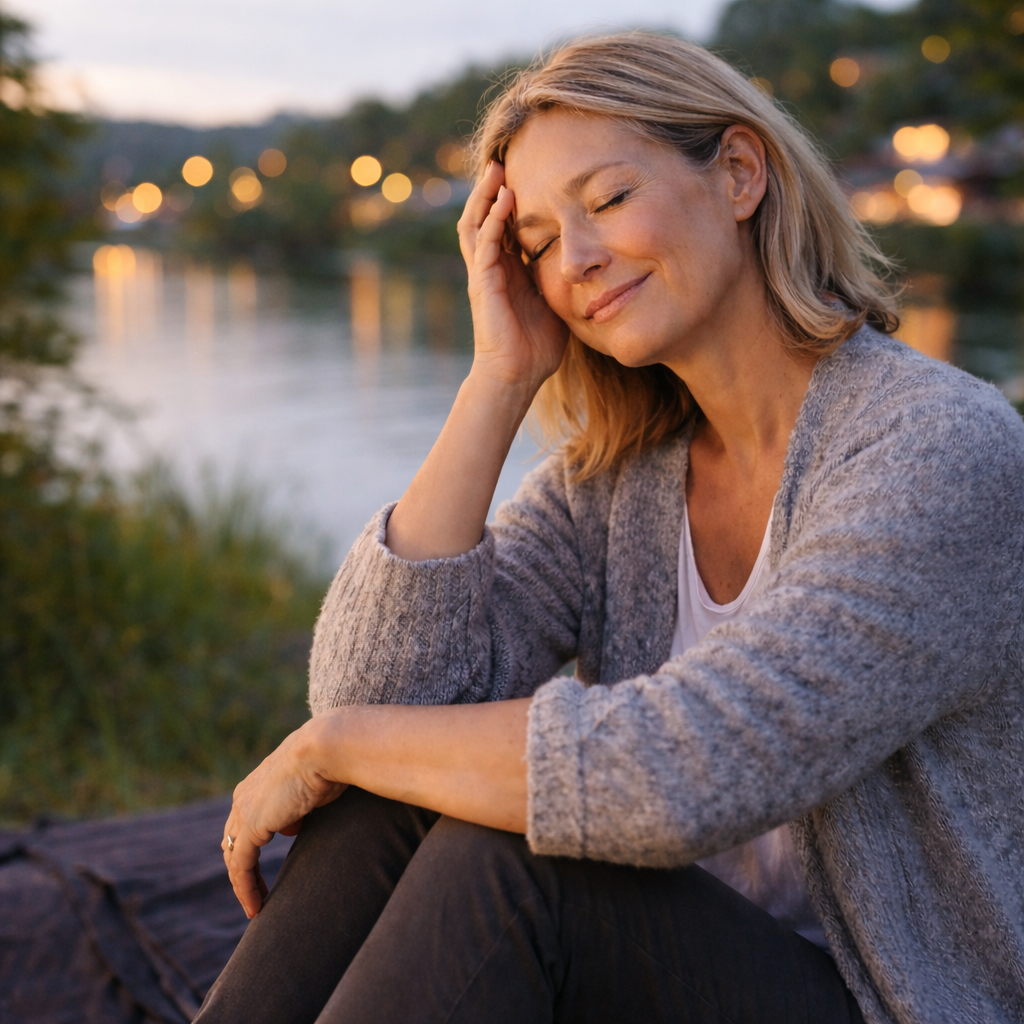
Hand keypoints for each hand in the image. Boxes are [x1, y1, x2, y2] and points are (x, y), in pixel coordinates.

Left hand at [220, 719, 345, 917]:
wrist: (326, 748)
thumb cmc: (329, 762)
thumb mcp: (310, 788)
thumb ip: (297, 807)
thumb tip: (291, 826)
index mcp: (256, 784)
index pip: (243, 824)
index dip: (249, 848)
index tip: (262, 871)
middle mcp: (244, 796)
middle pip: (233, 841)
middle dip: (242, 869)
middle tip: (256, 893)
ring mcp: (244, 811)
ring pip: (234, 857)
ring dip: (243, 884)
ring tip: (256, 906)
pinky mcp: (251, 826)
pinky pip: (241, 866)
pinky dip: (245, 888)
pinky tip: (256, 906)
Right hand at [458, 161, 567, 392]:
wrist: (518, 375)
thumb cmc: (538, 346)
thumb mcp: (557, 302)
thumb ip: (563, 279)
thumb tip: (590, 263)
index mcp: (508, 270)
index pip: (504, 226)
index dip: (510, 201)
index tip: (527, 174)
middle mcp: (491, 267)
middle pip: (484, 217)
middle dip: (491, 188)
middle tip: (504, 159)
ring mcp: (483, 274)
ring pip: (476, 223)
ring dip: (485, 195)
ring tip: (496, 168)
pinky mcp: (482, 284)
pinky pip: (485, 243)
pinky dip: (493, 218)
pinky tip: (505, 198)